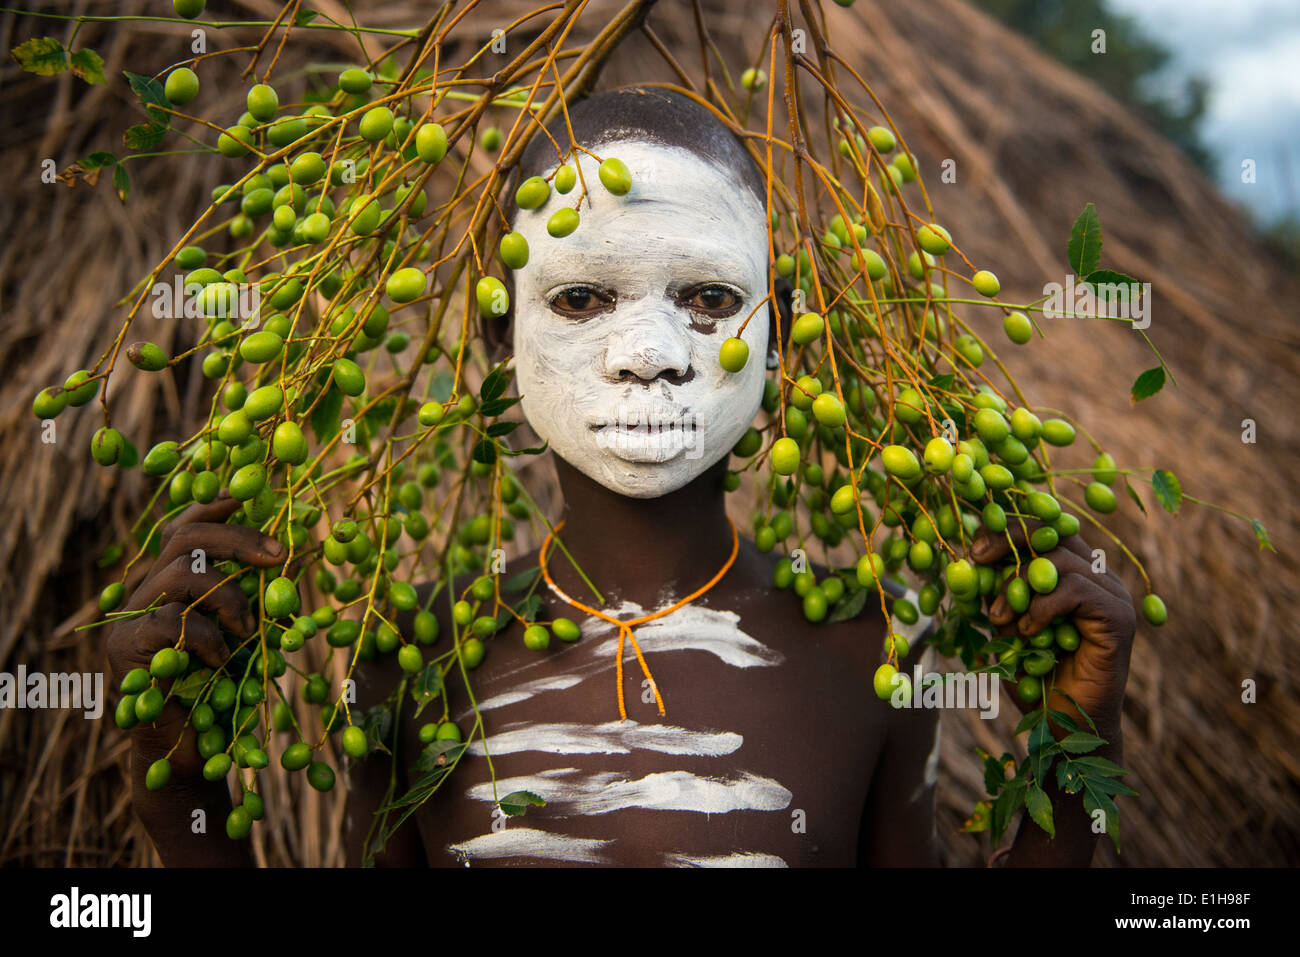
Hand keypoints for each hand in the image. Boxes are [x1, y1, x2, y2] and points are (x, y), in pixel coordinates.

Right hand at [106, 493, 284, 778]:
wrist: (189, 751)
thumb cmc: (221, 691)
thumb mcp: (243, 632)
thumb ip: (251, 594)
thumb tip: (289, 553)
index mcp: (169, 581)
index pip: (185, 527)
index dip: (214, 506)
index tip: (249, 495)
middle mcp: (142, 592)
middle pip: (184, 537)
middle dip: (237, 538)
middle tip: (279, 554)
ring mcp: (128, 619)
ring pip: (180, 574)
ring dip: (228, 597)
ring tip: (249, 630)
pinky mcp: (124, 649)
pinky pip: (173, 621)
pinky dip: (210, 638)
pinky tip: (222, 663)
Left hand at [971, 519, 1135, 737]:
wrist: (1062, 728)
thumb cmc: (1032, 678)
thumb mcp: (1004, 625)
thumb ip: (996, 592)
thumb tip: (967, 558)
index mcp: (1073, 572)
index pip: (1043, 530)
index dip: (1007, 529)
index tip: (972, 547)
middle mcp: (1098, 577)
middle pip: (1054, 533)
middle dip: (1008, 542)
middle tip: (975, 559)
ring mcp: (1113, 594)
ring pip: (1061, 560)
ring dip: (1018, 586)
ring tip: (999, 619)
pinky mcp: (1119, 617)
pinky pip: (1076, 589)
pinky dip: (1042, 607)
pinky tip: (1027, 632)